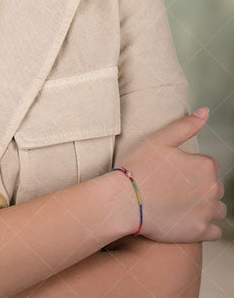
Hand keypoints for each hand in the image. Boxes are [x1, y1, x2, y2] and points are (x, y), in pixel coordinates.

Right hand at [119, 109, 225, 242]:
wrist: (125, 200)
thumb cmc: (139, 167)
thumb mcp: (159, 139)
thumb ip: (186, 126)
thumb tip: (205, 112)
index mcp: (206, 166)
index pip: (209, 165)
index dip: (190, 167)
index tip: (172, 171)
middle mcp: (213, 189)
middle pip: (214, 187)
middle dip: (199, 186)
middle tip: (172, 187)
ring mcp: (208, 212)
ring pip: (217, 209)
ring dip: (205, 206)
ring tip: (179, 203)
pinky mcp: (201, 232)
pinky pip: (214, 230)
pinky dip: (204, 226)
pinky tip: (185, 219)